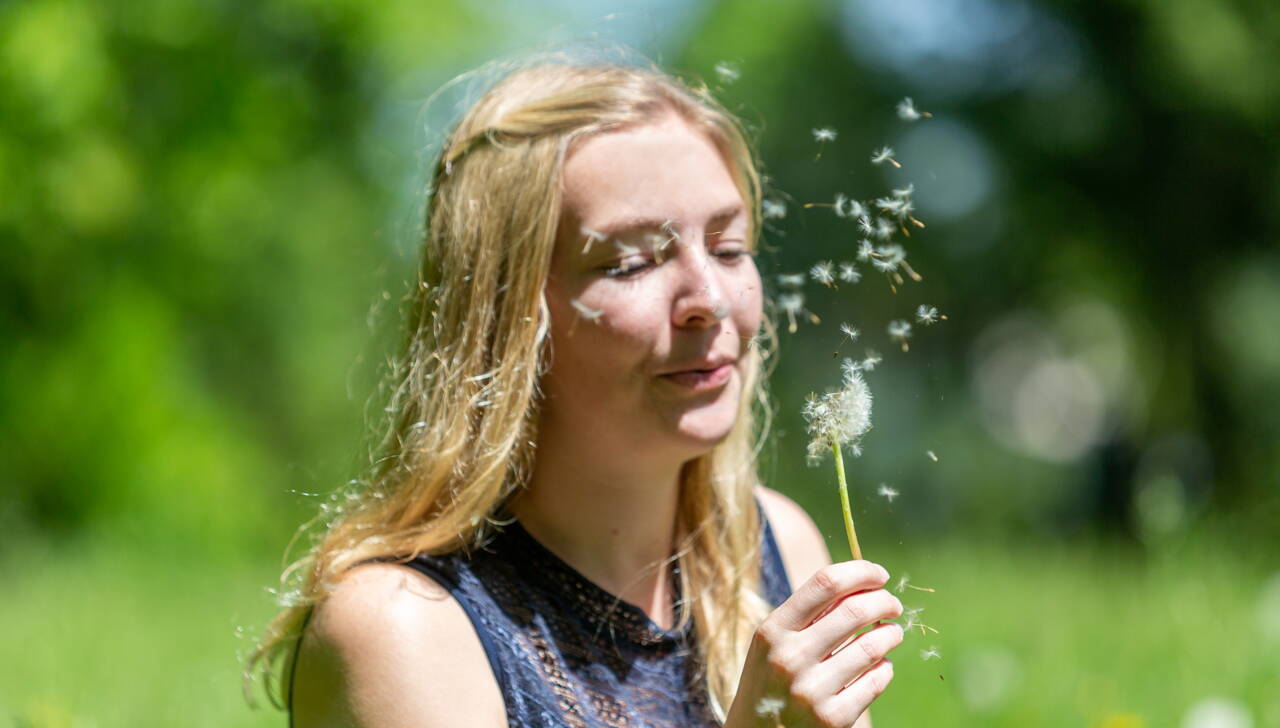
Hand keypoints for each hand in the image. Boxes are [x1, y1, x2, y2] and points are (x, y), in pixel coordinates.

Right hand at [725, 560, 903, 727]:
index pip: (825, 583)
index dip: (861, 572)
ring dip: (891, 633)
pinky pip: (876, 681)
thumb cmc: (771, 679)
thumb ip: (810, 614)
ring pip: (873, 646)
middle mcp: (789, 658)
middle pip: (855, 610)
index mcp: (773, 630)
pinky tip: (881, 666)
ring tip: (892, 633)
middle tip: (893, 605)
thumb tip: (863, 584)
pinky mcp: (833, 719)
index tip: (879, 575)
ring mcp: (811, 691)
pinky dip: (886, 668)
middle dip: (885, 601)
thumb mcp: (774, 642)